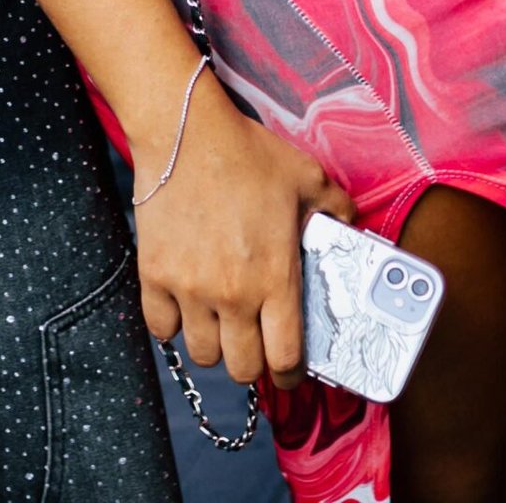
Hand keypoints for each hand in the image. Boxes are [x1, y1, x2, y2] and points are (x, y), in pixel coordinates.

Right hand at [132, 71, 350, 391]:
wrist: (184, 131)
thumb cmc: (246, 152)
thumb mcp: (306, 176)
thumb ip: (335, 208)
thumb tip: (351, 225)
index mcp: (275, 277)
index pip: (285, 359)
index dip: (290, 374)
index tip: (288, 369)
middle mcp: (233, 294)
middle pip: (242, 369)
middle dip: (252, 362)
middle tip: (253, 341)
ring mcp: (189, 288)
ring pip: (202, 354)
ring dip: (214, 345)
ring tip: (219, 323)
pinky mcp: (154, 274)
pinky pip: (161, 328)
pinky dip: (172, 326)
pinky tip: (184, 306)